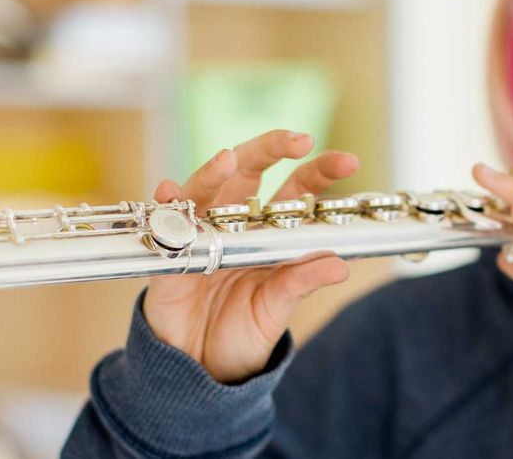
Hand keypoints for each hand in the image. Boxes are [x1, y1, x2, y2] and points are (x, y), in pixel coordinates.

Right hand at [143, 129, 359, 383]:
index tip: (348, 161)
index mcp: (269, 232)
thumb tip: (339, 265)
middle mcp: (234, 224)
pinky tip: (169, 191)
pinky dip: (166, 204)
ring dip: (212, 172)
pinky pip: (165, 225)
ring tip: (226, 159)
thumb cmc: (241, 335)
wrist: (200, 371)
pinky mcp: (169, 255)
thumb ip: (301, 283)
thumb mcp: (277, 310)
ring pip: (205, 190)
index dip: (320, 170)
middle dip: (272, 147)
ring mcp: (199, 234)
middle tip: (299, 140)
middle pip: (250, 170)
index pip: (297, 189)